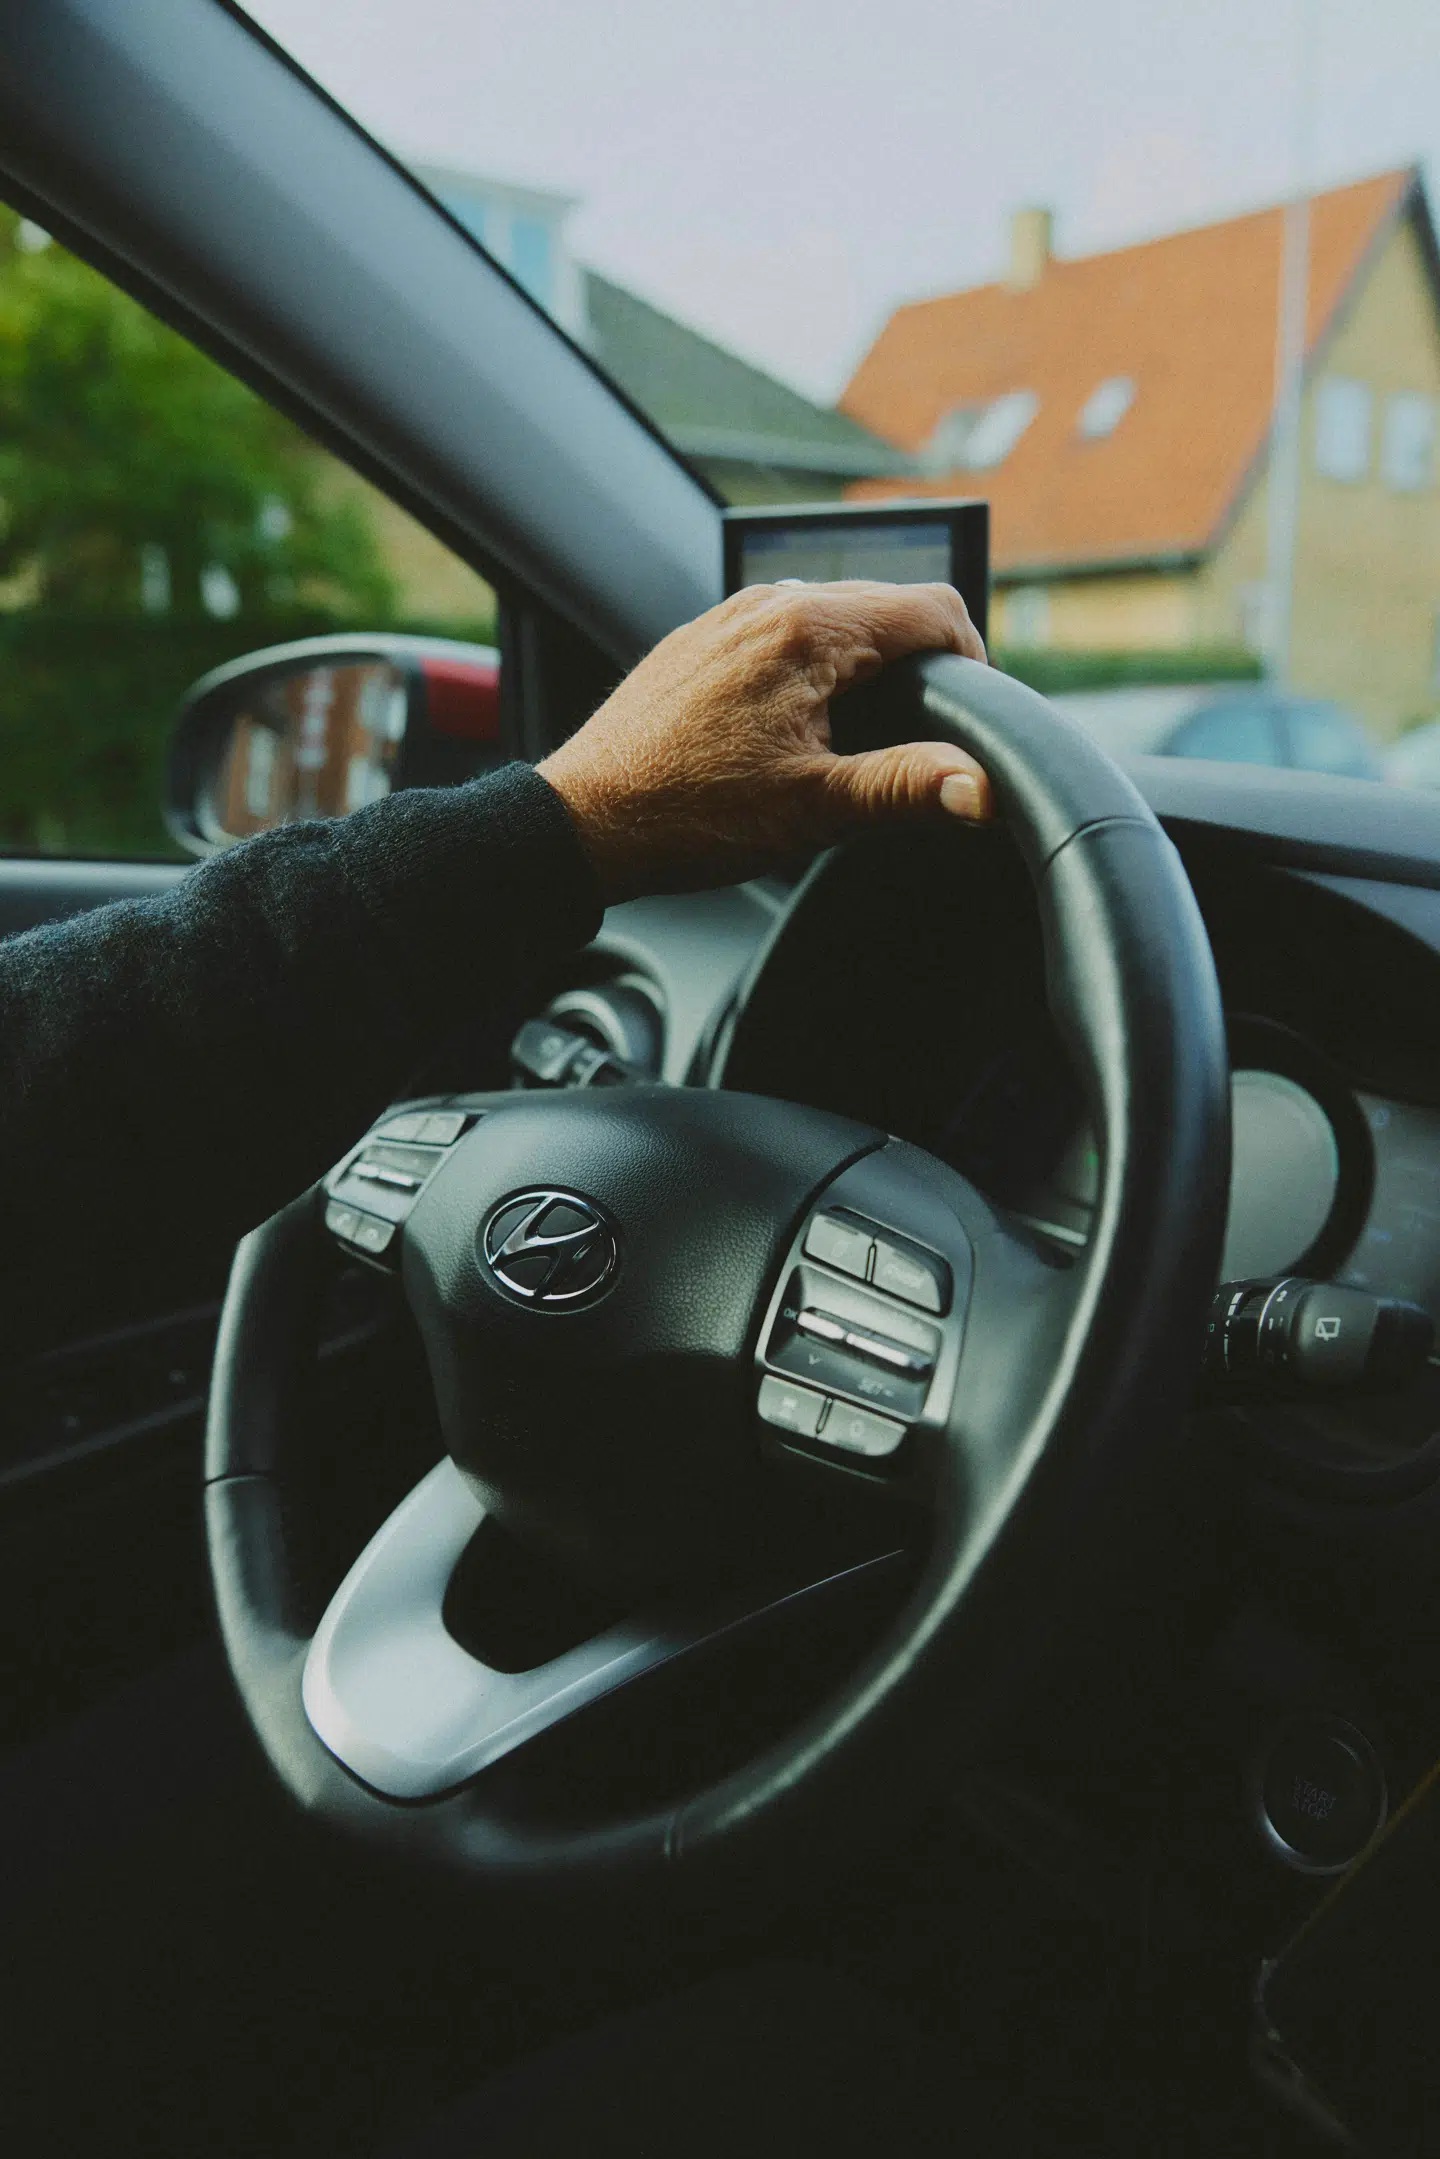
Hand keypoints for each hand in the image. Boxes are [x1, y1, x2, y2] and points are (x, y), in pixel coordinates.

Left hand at [538, 580, 990, 900]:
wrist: (585, 821)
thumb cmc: (689, 814)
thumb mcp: (815, 809)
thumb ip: (907, 787)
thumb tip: (982, 787)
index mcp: (810, 629)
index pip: (935, 610)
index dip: (973, 662)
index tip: (971, 717)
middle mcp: (771, 602)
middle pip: (888, 608)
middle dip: (921, 668)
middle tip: (920, 741)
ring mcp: (732, 616)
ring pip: (836, 620)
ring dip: (865, 669)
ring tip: (857, 743)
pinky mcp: (705, 640)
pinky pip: (784, 634)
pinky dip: (813, 671)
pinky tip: (796, 732)